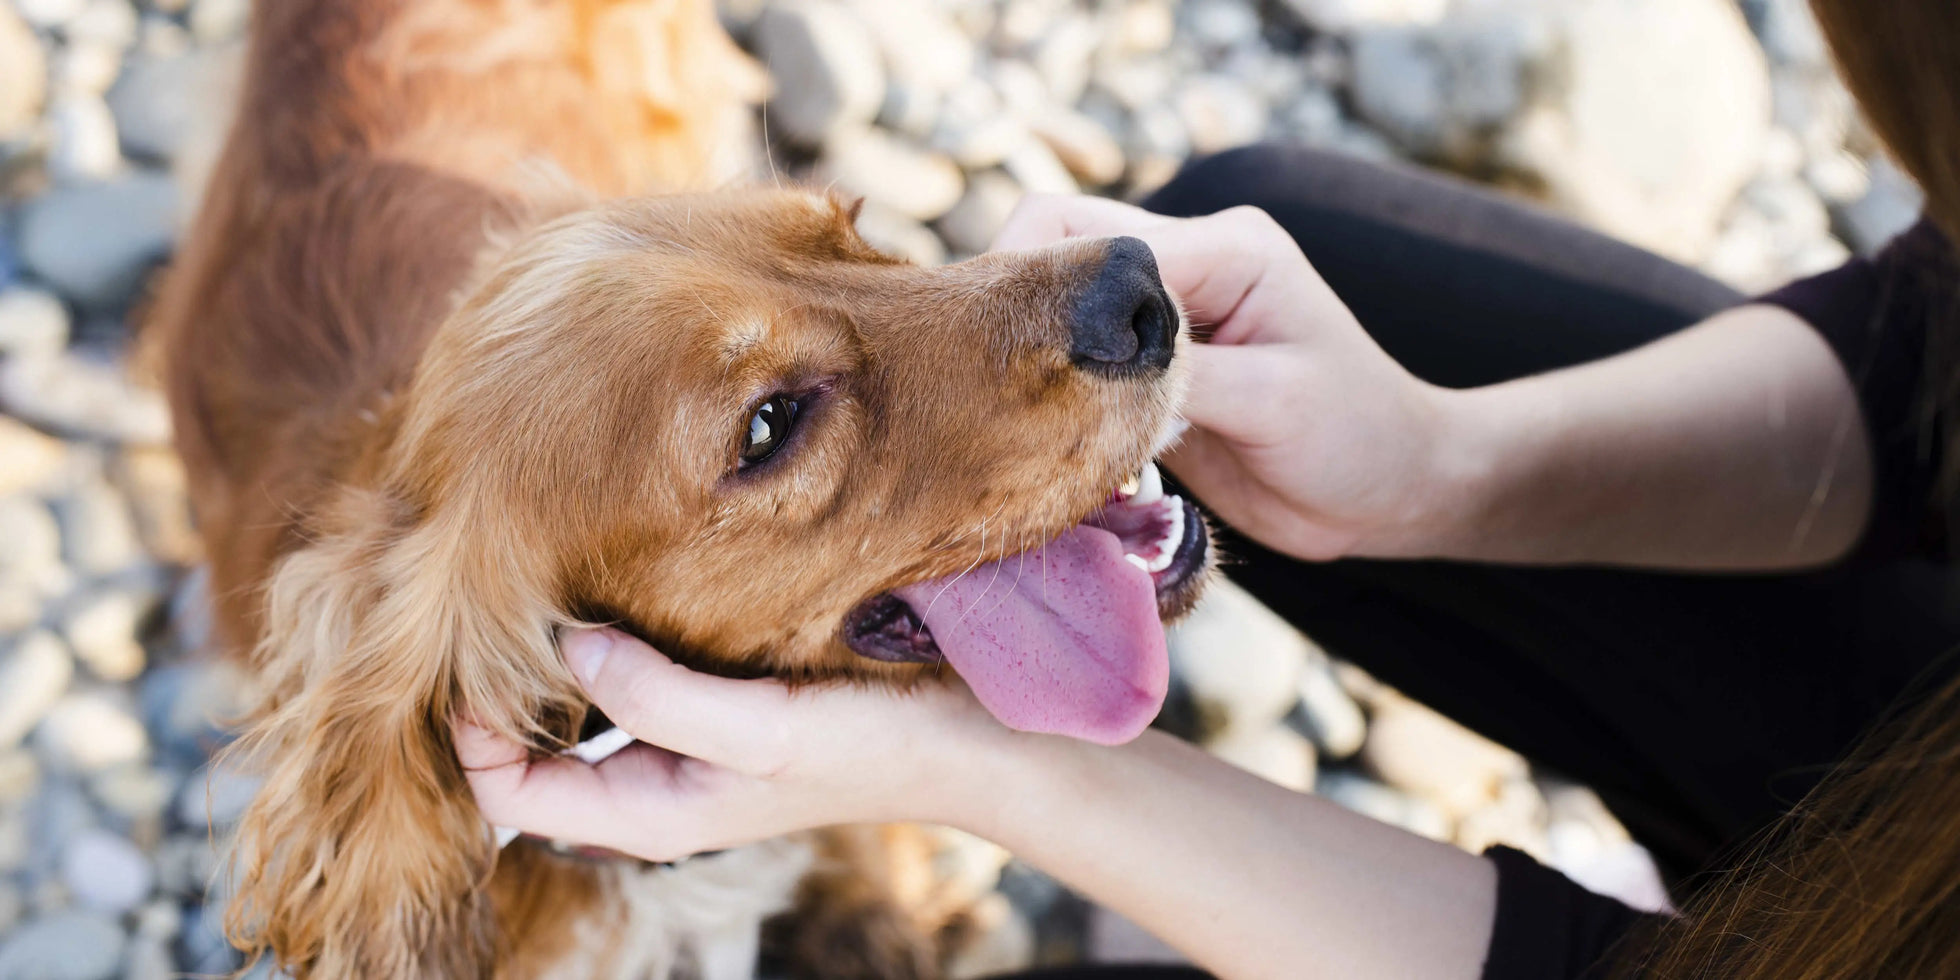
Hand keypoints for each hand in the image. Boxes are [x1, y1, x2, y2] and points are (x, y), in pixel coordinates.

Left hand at [455, 628, 1013, 862]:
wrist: (966, 739)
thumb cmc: (868, 746)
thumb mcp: (759, 731)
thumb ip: (657, 698)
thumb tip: (568, 646)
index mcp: (646, 813)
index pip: (506, 792)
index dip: (469, 731)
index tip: (467, 645)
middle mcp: (652, 779)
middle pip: (530, 745)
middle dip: (498, 685)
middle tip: (484, 595)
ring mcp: (682, 739)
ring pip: (577, 702)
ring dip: (551, 652)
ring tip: (538, 577)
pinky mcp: (716, 696)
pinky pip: (631, 670)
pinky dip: (608, 634)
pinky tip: (615, 579)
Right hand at [994, 195, 1456, 560]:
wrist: (1392, 493)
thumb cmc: (1357, 440)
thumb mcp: (1273, 402)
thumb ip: (1179, 373)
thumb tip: (1083, 361)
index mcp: (1226, 247)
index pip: (1097, 236)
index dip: (1040, 284)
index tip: (1000, 352)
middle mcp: (1188, 265)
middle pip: (1058, 245)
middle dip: (1016, 304)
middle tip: (985, 381)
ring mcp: (1165, 316)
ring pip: (1057, 302)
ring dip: (1027, 347)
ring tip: (1002, 409)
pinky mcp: (1150, 368)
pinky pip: (1075, 360)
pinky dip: (1049, 389)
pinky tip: (1037, 432)